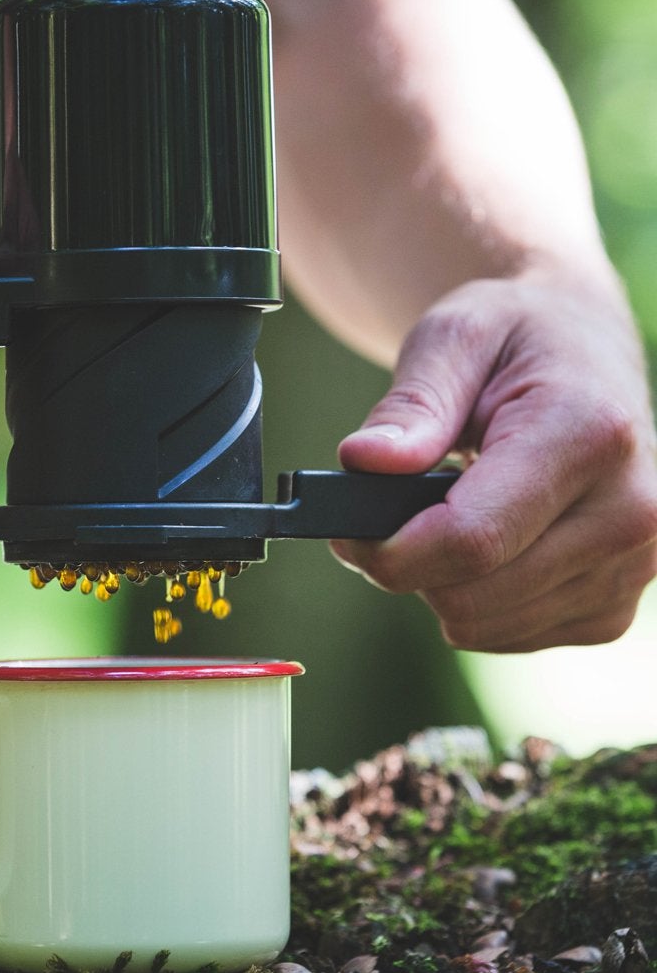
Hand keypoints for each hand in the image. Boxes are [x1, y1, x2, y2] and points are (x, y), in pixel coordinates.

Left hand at [329, 270, 656, 651]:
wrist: (582, 344)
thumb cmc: (512, 336)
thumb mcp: (454, 337)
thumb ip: (410, 407)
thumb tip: (361, 462)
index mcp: (589, 436)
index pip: (471, 538)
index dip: (389, 551)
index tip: (345, 532)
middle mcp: (630, 512)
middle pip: (473, 597)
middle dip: (405, 566)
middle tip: (380, 520)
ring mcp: (633, 566)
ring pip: (486, 627)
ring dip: (437, 585)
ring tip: (434, 520)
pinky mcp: (615, 603)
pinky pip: (511, 636)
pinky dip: (474, 603)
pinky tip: (479, 546)